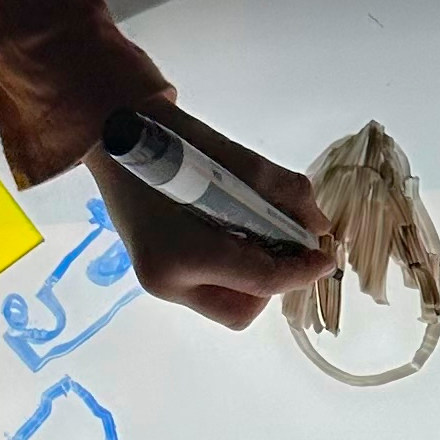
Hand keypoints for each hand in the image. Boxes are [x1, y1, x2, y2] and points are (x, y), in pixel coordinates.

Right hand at [88, 103, 331, 331]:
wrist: (113, 130)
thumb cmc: (171, 138)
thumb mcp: (235, 158)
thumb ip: (283, 195)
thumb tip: (320, 227)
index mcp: (181, 254)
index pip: (260, 279)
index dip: (301, 271)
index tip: (326, 258)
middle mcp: (166, 282)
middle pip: (243, 310)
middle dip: (271, 282)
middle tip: (283, 245)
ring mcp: (157, 284)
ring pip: (227, 307)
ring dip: (252, 280)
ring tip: (254, 236)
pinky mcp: (157, 279)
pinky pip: (210, 292)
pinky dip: (233, 273)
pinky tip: (231, 237)